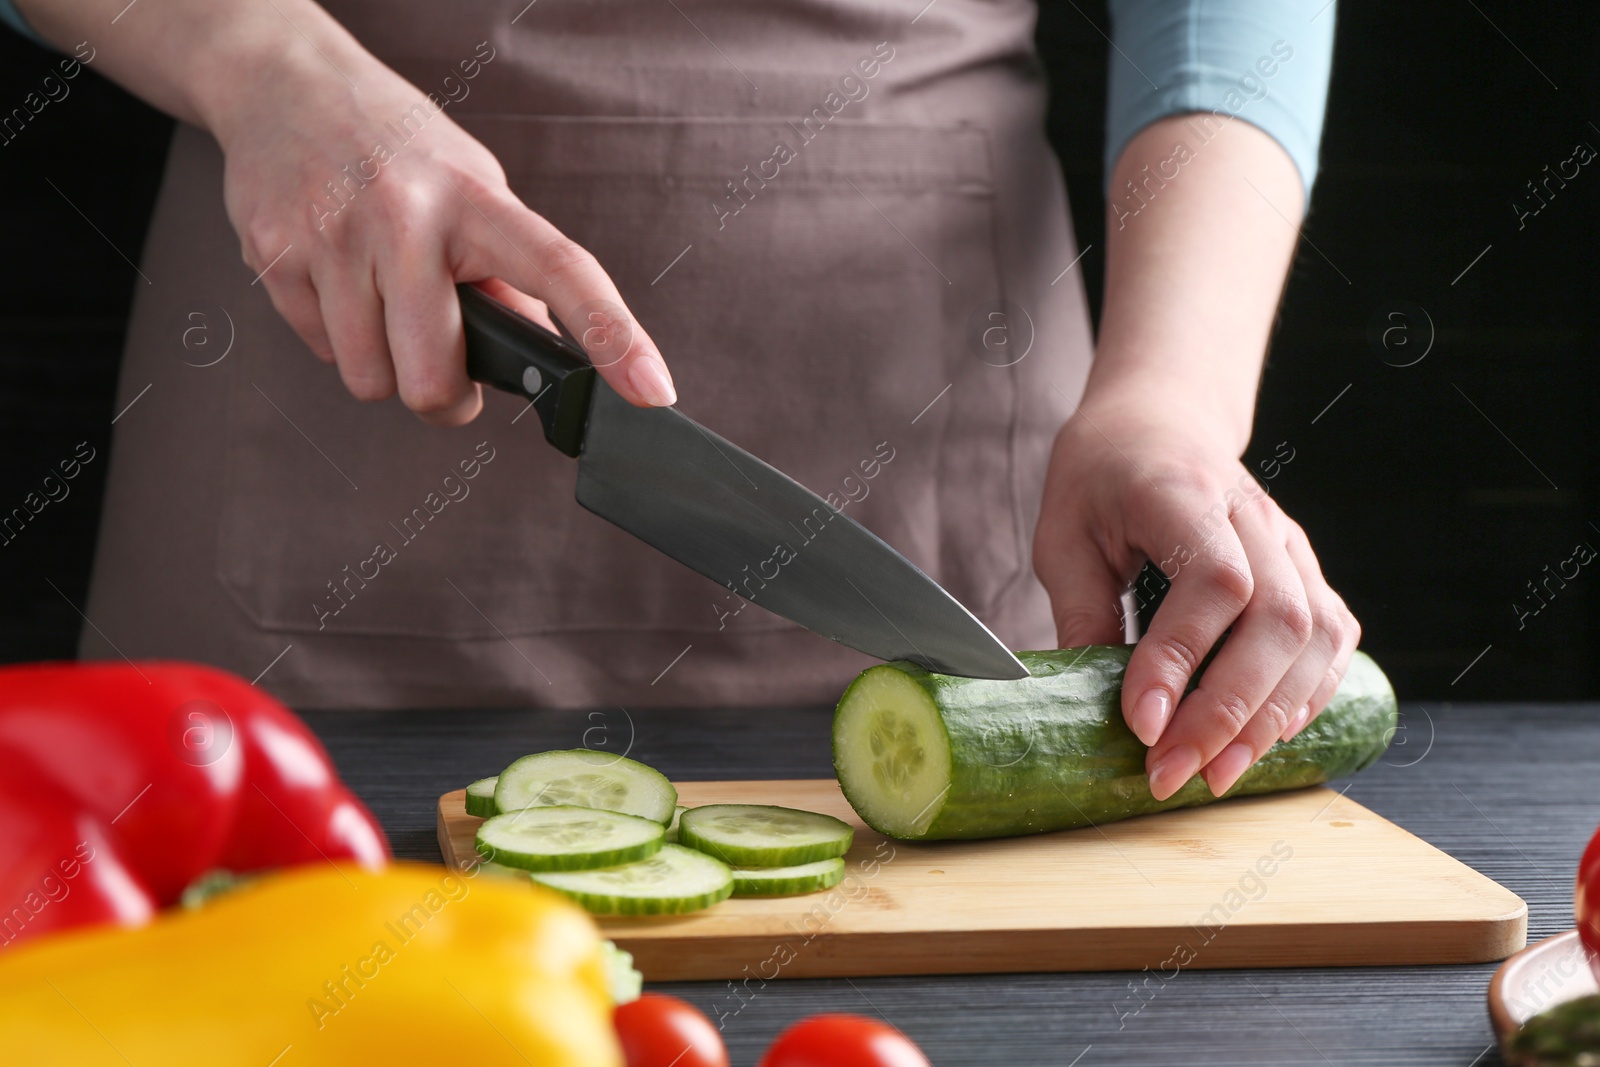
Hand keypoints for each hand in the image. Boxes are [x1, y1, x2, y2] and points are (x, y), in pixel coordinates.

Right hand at [210, 41, 674, 424]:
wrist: (285, 84)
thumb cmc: (396, 147)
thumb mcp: (473, 187)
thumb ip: (510, 272)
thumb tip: (550, 352)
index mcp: (476, 200)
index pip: (561, 272)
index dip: (614, 337)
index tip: (653, 389)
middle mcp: (406, 215)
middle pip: (434, 379)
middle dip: (443, 393)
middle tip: (445, 364)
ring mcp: (335, 237)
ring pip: (373, 380)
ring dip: (385, 364)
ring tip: (384, 301)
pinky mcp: (276, 256)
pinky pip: (321, 353)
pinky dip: (336, 337)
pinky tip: (340, 282)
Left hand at [1033, 393, 1359, 800]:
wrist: (1158, 420)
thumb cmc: (1101, 475)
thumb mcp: (1063, 535)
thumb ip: (1080, 612)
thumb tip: (1079, 703)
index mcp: (1183, 493)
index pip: (1212, 581)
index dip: (1184, 659)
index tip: (1142, 724)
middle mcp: (1253, 515)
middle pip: (1277, 620)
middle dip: (1226, 712)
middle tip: (1171, 771)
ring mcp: (1289, 541)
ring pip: (1316, 636)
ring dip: (1269, 717)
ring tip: (1217, 774)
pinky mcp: (1305, 567)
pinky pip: (1333, 636)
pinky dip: (1308, 695)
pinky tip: (1268, 737)